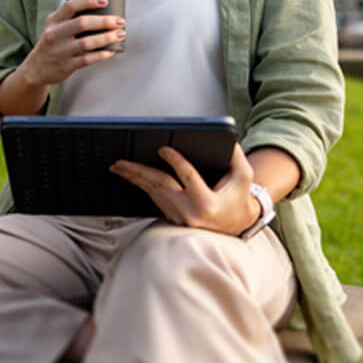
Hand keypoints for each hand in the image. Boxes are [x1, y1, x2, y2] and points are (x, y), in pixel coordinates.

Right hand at [12, 0, 125, 88]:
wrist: (37, 68)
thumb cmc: (53, 43)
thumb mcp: (55, 27)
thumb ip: (71, 18)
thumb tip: (103, 11)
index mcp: (53, 20)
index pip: (71, 5)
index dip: (88, 1)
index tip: (104, 1)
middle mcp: (55, 34)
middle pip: (82, 23)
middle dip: (104, 21)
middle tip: (120, 21)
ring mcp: (60, 51)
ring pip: (87, 42)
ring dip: (107, 37)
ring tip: (120, 34)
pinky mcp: (66, 65)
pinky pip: (87, 59)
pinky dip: (101, 54)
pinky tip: (111, 50)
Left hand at [110, 143, 257, 233]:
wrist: (236, 226)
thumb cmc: (239, 197)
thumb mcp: (243, 176)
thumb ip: (236, 156)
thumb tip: (226, 136)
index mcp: (207, 204)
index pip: (187, 178)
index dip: (175, 161)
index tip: (163, 148)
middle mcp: (190, 214)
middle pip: (161, 187)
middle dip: (139, 172)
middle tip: (120, 161)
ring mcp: (179, 219)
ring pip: (153, 193)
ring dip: (134, 178)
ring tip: (118, 166)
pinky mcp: (173, 219)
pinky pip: (155, 199)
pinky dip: (143, 185)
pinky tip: (131, 175)